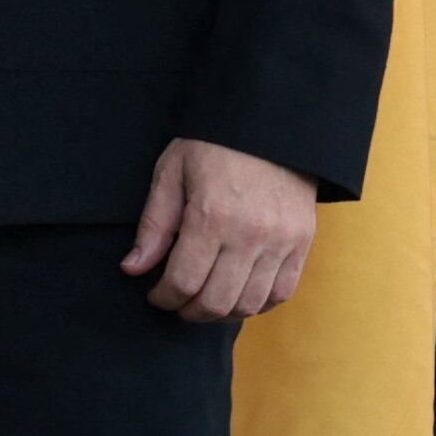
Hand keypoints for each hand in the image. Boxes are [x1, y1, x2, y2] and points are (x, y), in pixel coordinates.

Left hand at [122, 137, 316, 320]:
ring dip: (223, 313)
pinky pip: (281, 293)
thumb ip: (154, 224)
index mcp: (211, 216)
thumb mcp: (172, 172)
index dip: (164, 297)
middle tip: (177, 304)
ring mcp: (281, 242)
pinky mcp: (302, 243)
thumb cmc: (212, 143)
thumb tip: (133, 268)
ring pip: (250, 304)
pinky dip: (258, 303)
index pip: (184, 282)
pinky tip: (238, 295)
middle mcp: (250, 235)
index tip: (155, 295)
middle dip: (190, 311)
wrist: (268, 122)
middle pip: (217, 301)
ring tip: (205, 301)